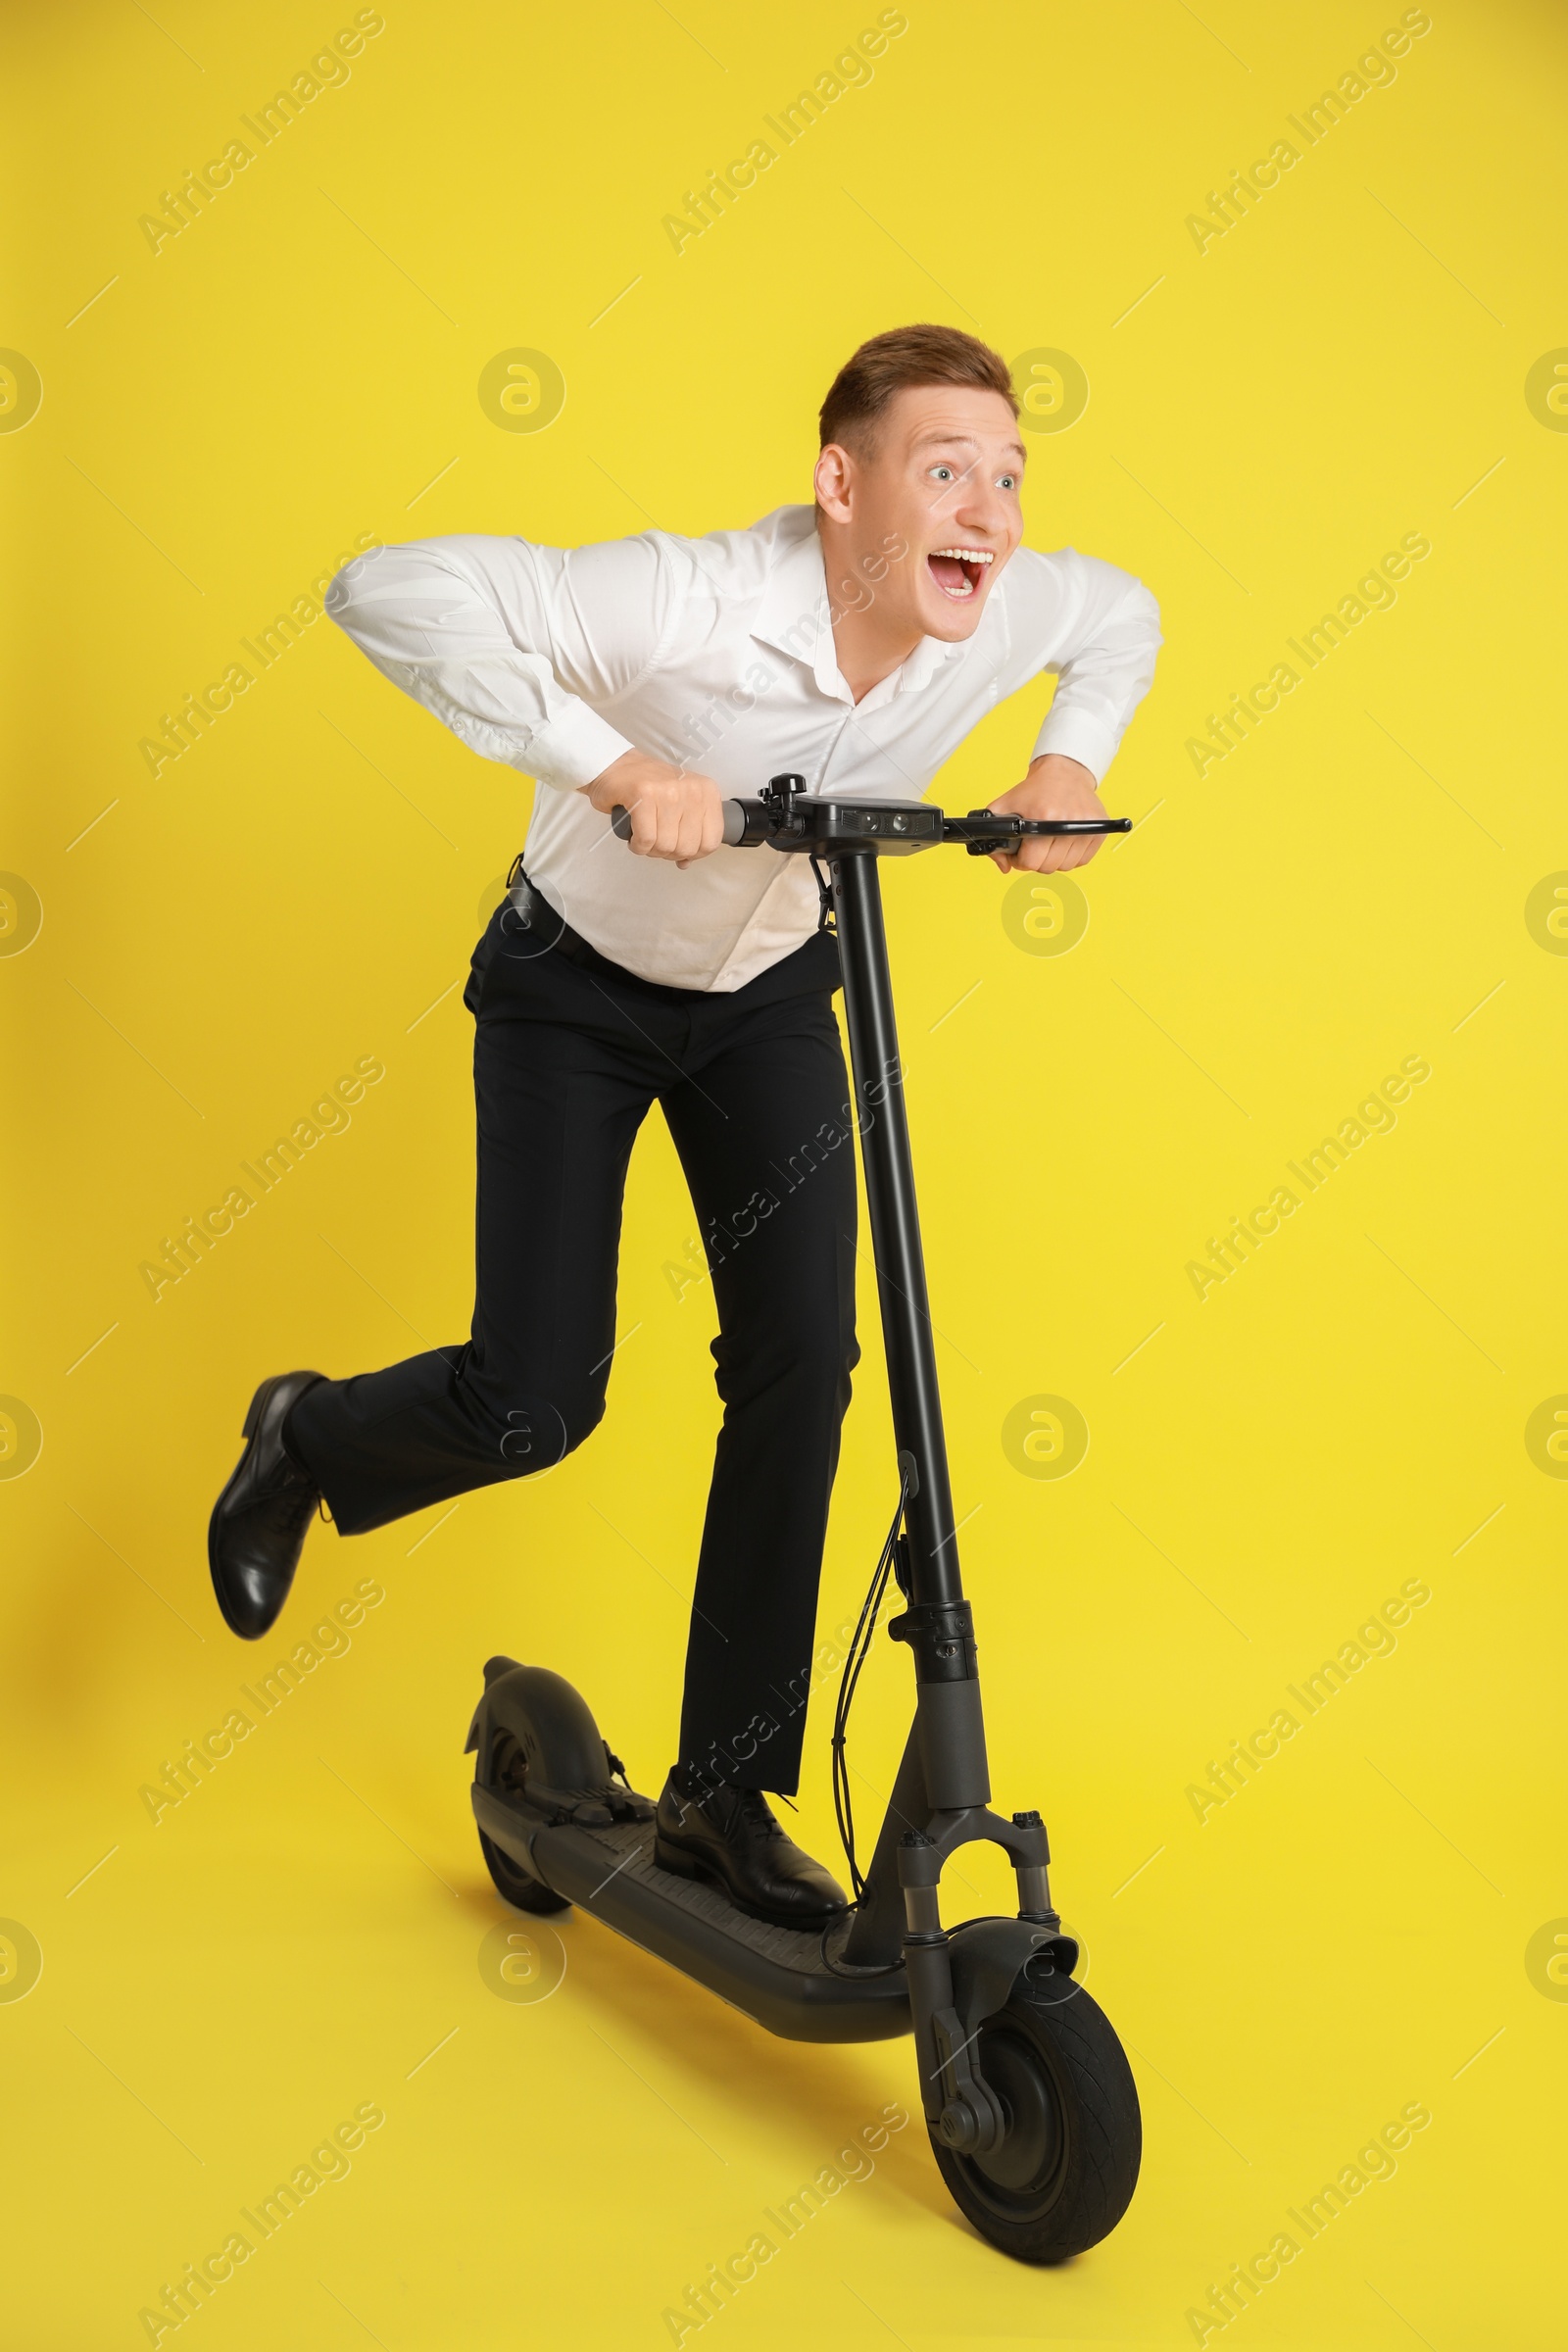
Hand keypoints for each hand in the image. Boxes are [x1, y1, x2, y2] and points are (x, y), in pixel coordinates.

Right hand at [582, 749, 725, 866]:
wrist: (615, 766)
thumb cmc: (647, 786)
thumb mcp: (681, 804)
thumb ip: (690, 832)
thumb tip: (687, 861)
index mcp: (707, 792)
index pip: (711, 841)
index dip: (693, 854)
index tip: (680, 850)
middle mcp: (692, 789)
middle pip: (688, 847)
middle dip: (668, 853)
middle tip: (657, 842)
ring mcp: (668, 791)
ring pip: (666, 846)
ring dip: (651, 850)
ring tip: (644, 837)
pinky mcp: (644, 795)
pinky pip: (646, 840)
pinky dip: (637, 846)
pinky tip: (634, 837)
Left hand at [987, 753, 1107, 873]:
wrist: (1064, 773)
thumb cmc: (1035, 791)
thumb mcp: (1005, 805)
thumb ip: (992, 835)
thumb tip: (1004, 866)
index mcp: (1043, 816)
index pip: (1030, 862)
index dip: (1020, 860)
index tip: (1021, 851)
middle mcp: (1067, 823)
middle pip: (1047, 867)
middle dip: (1036, 860)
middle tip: (1035, 845)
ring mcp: (1086, 828)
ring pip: (1064, 867)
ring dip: (1054, 859)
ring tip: (1050, 841)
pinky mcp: (1099, 831)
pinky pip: (1081, 862)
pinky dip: (1071, 856)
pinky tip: (1064, 840)